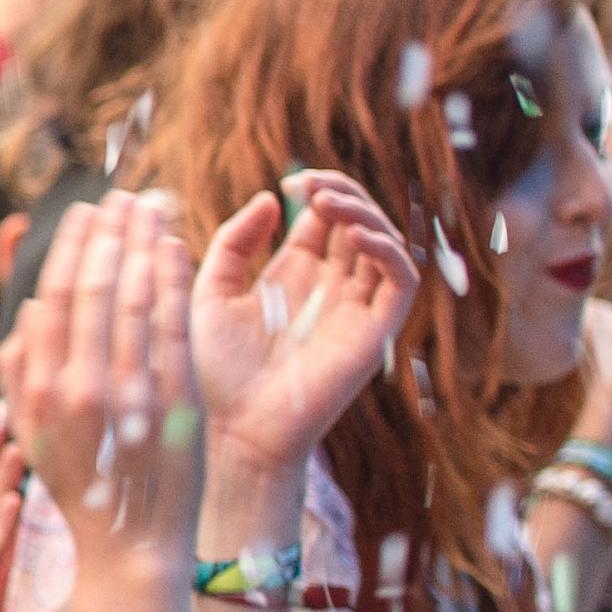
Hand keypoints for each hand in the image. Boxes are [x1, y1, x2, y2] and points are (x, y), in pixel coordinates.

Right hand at [0, 194, 203, 570]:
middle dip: (110, 232)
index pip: (55, 297)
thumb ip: (19, 373)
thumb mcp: (31, 432)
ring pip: (136, 297)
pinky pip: (174, 325)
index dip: (73, 246)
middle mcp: (83, 386)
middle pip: (95, 286)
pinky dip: (175, 280)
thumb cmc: (80, 486)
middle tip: (121, 196)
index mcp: (41, 389)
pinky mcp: (177, 401)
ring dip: (145, 242)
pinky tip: (177, 247)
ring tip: (151, 206)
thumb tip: (28, 311)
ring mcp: (133, 393)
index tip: (86, 211)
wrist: (131, 545)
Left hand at [190, 172, 415, 481]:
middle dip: (343, 193)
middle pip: (358, 223)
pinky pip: (400, 283)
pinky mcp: (373, 333)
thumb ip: (236, 243)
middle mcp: (329, 288)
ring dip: (366, 214)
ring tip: (328, 203)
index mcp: (293, 276)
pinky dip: (388, 251)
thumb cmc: (214, 369)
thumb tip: (273, 197)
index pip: (324, 218)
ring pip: (385, 245)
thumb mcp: (211, 292)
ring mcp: (354, 309)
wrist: (230, 429)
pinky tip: (355, 236)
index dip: (318, 189)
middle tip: (312, 185)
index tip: (291, 182)